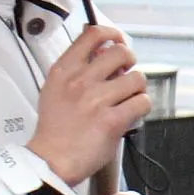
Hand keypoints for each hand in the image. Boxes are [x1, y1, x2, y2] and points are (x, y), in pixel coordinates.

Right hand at [27, 26, 150, 185]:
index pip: (93, 34)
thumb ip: (78, 69)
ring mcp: (96, 100)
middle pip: (121, 52)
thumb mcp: (55, 89)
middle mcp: (79, 81)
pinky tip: (131, 113)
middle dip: (130, 62)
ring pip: (137, 78)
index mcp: (64, 70)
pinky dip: (142, 107)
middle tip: (126, 74)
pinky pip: (142, 102)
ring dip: (137, 88)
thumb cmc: (55, 129)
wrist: (51, 160)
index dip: (113, 34)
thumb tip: (106, 53)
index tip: (119, 40)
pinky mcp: (111, 121)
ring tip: (128, 98)